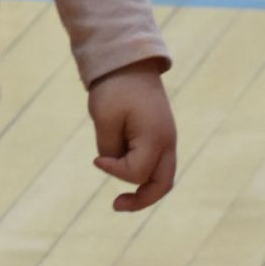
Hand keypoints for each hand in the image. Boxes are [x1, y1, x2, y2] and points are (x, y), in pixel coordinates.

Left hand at [87, 63, 176, 211]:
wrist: (130, 60)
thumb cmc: (115, 87)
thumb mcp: (105, 119)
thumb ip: (110, 150)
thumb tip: (114, 165)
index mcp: (155, 137)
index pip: (136, 172)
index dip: (113, 171)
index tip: (96, 159)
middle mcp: (168, 141)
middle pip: (162, 184)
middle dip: (141, 200)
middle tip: (116, 205)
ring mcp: (168, 137)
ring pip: (163, 176)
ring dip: (144, 188)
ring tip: (122, 199)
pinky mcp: (162, 133)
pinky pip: (158, 163)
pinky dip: (144, 174)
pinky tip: (124, 171)